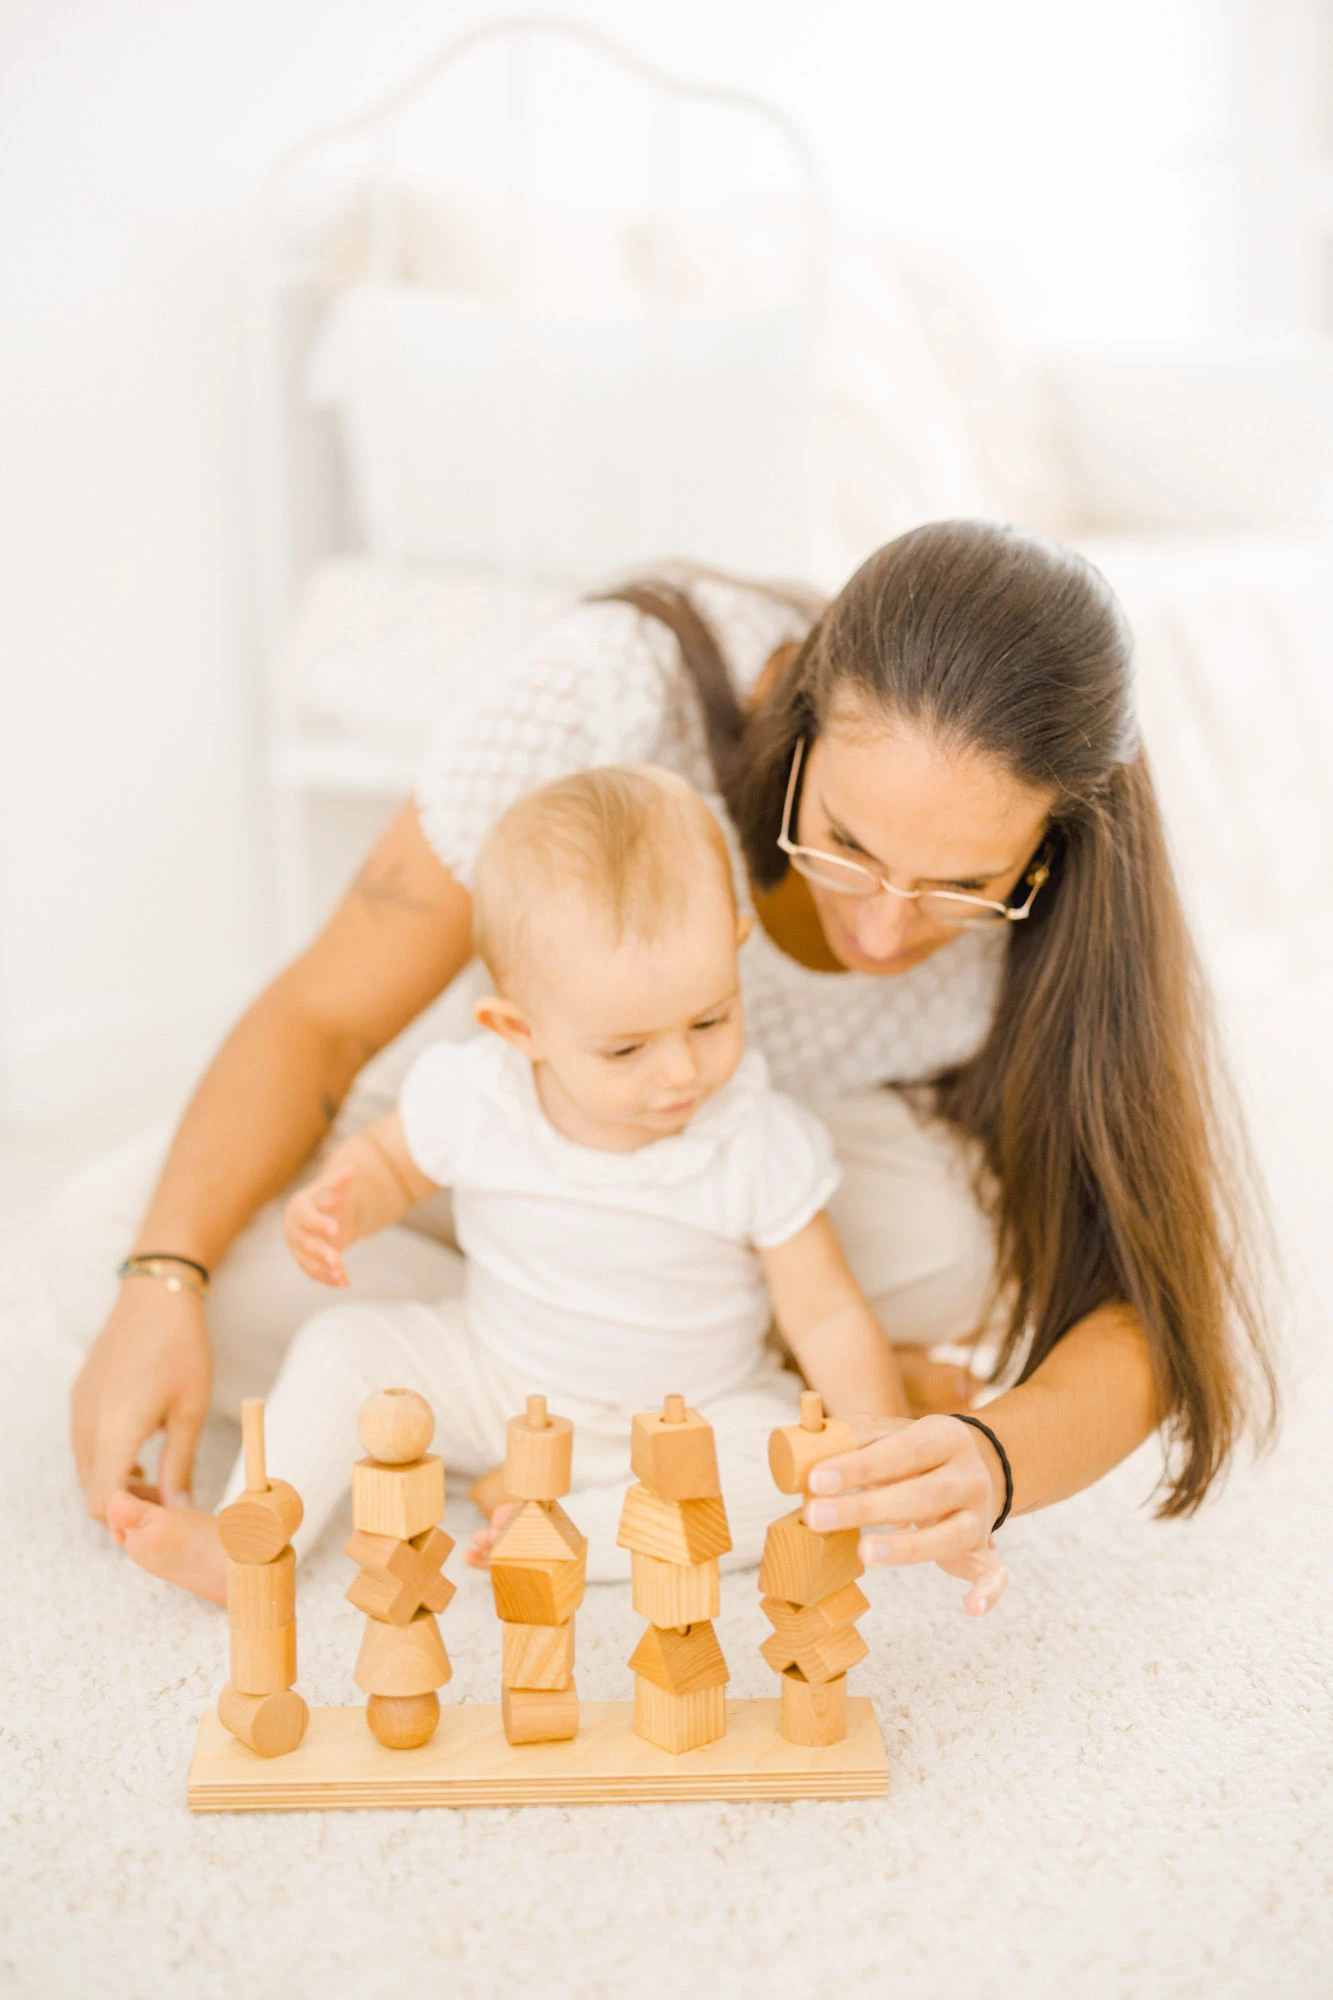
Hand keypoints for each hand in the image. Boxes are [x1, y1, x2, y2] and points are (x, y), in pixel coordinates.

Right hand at [71, 1279, 212, 1520]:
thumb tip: (180, 1510)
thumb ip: (181, 1466)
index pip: (103, 1502)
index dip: (128, 1522)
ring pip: (88, 1469)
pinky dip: (108, 1461)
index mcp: (115, 1431)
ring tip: (159, 1478)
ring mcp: (79, 1410)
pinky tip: (140, 1455)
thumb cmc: (180, 1349)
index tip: (161, 1522)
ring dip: (117, 1483)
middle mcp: (87, 1424)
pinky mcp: (80, 1397)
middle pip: (93, 1490)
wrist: (154, 1296)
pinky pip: (86, 1445)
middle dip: (128, 1506)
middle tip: (169, 1501)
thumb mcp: (189, 1412)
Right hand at [283, 1165, 358, 1286]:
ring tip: (343, 1277)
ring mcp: (297, 1247)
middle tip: (337, 1259)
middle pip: (305, 1243)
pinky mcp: (303, 1260)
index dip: (319, 1223)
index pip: (307, 1217)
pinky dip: (328, 1279)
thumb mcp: (333, 1190)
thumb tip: (350, 1169)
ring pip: (308, 1262)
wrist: (317, 1212)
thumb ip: (340, 1183)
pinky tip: (344, 1283)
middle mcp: (294, 1229)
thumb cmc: (325, 1199)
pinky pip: (313, 1273)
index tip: (335, 1229)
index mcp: (299, 1209)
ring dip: (324, 1271)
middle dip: (321, 1252)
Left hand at [803, 1413, 1008, 1616]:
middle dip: (867, 1508)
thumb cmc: (916, 1454)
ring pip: (950, 1535)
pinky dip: (989, 1591)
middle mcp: (968, 1476)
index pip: (903, 1450)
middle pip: (922, 1495)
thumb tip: (807, 1456)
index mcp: (946, 1437)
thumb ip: (856, 1441)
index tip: (816, 1479)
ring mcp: (979, 1515)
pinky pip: (992, 1573)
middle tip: (816, 1516)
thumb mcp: (893, 1434)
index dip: (860, 1465)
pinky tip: (971, 1608)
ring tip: (864, 1552)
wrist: (976, 1465)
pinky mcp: (982, 1549)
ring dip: (908, 1548)